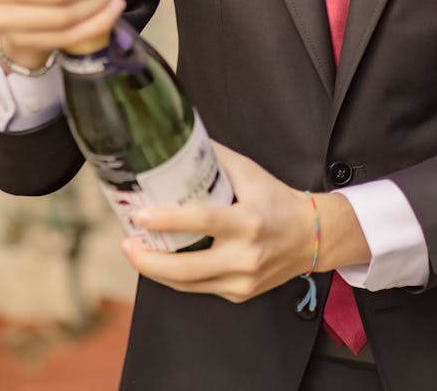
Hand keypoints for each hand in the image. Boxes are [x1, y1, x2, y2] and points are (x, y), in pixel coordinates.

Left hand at [120, 143, 369, 302]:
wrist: (311, 236)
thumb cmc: (278, 200)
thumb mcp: (250, 172)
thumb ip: (215, 159)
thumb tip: (182, 142)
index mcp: (248, 221)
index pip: (202, 222)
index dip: (167, 221)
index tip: (140, 215)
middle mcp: (245, 256)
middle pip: (186, 270)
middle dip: (148, 261)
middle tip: (126, 243)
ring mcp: (242, 281)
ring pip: (187, 285)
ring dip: (155, 271)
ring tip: (134, 252)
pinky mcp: (239, 294)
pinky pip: (199, 288)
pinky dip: (177, 276)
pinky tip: (162, 261)